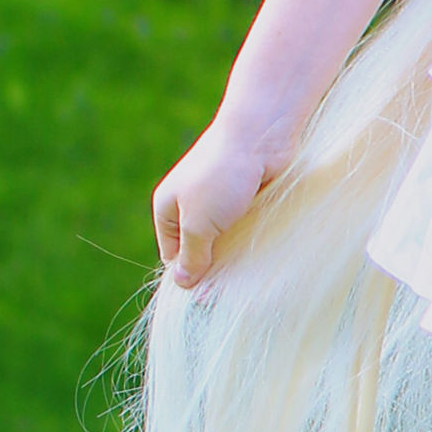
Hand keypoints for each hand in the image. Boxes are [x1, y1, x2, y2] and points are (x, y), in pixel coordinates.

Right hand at [153, 99, 290, 288]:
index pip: (173, 256)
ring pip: (226, 244)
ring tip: (249, 273)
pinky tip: (262, 254)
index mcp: (169, 208)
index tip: (208, 294)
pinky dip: (253, 242)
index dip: (189, 276)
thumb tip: (183, 284)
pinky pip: (246, 231)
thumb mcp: (198, 223)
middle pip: (200, 251)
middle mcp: (192, 206)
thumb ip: (191, 256)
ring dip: (236, 257)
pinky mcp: (248, 200)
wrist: (262, 136)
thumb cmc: (222, 176)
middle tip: (231, 288)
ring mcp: (222, 203)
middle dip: (214, 269)